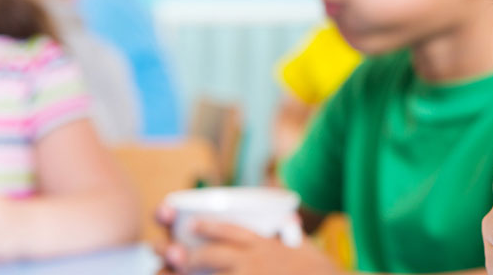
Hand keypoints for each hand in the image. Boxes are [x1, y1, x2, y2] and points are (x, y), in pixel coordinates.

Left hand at [160, 219, 338, 274]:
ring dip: (193, 274)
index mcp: (265, 245)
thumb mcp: (305, 245)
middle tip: (172, 256)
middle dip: (188, 257)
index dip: (208, 227)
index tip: (192, 226)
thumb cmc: (320, 269)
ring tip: (178, 272)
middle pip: (212, 255)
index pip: (231, 231)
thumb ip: (291, 233)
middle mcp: (255, 260)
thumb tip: (289, 222)